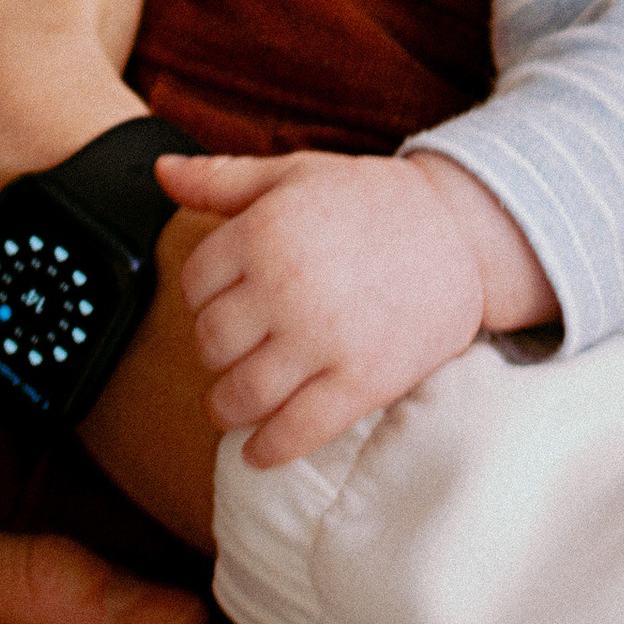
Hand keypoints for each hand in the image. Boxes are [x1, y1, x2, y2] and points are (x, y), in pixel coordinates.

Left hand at [161, 148, 556, 465]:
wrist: (462, 234)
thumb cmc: (372, 202)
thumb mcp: (296, 173)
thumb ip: (222, 178)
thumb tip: (162, 172)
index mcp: (264, 232)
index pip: (194, 284)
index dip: (202, 298)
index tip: (222, 304)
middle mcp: (285, 287)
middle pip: (211, 343)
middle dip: (215, 353)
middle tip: (232, 354)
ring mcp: (323, 340)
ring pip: (241, 394)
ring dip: (228, 408)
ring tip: (233, 406)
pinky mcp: (361, 382)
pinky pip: (297, 431)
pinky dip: (268, 449)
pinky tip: (258, 451)